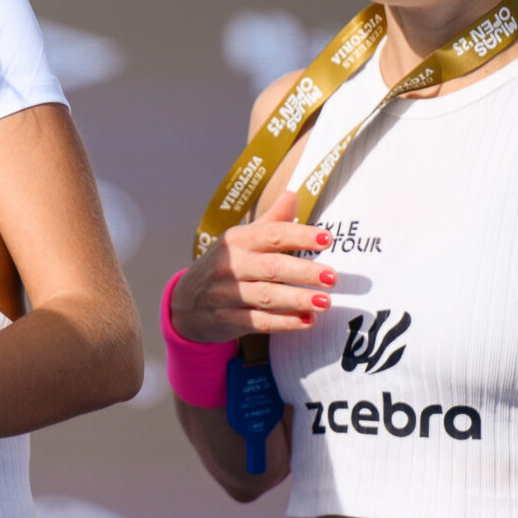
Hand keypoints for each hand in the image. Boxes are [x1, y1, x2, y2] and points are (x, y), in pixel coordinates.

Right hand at [168, 188, 332, 344]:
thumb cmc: (224, 266)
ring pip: (267, 297)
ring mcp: (227, 294)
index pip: (272, 235)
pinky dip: (284, 323)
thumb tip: (293, 195)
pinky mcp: (228, 320)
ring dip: (297, 299)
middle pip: (272, 267)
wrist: (185, 303)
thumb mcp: (240, 240)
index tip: (326, 239)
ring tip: (325, 301)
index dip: (300, 236)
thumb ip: (270, 221)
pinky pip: (260, 322)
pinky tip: (307, 321)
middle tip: (331, 276)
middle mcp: (230, 266)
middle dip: (303, 272)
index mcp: (236, 241)